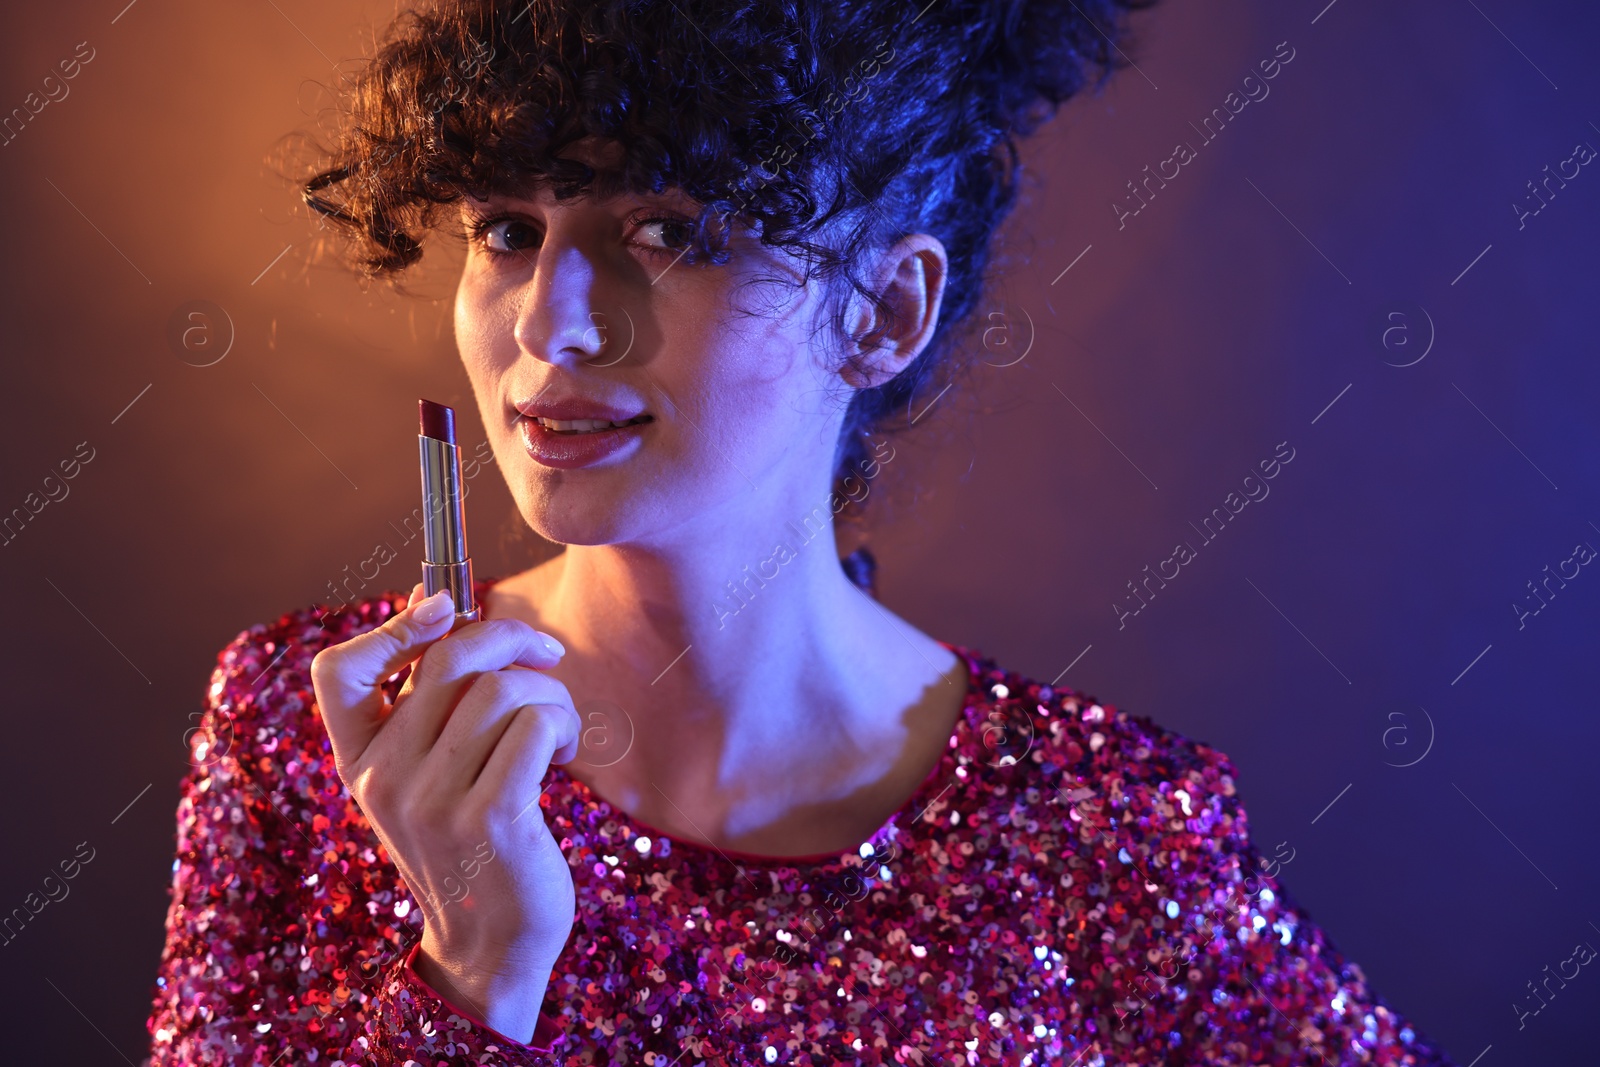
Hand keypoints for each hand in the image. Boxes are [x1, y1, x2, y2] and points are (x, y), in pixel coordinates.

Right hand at [309, 583, 580, 1043]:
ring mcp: (434, 800)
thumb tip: (435, 600)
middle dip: (511, 638)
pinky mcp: (491, 817)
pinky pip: (535, 724)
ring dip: (550, 692)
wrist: (489, 945)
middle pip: (448, 657)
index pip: (337, 672)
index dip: (391, 626)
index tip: (445, 608)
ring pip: (502, 689)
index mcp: (360, 762)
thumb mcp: (428, 775)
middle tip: (547, 657)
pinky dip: (563, 723)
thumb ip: (427, 701)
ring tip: (559, 727)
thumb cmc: (470, 842)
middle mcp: (385, 778)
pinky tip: (564, 753)